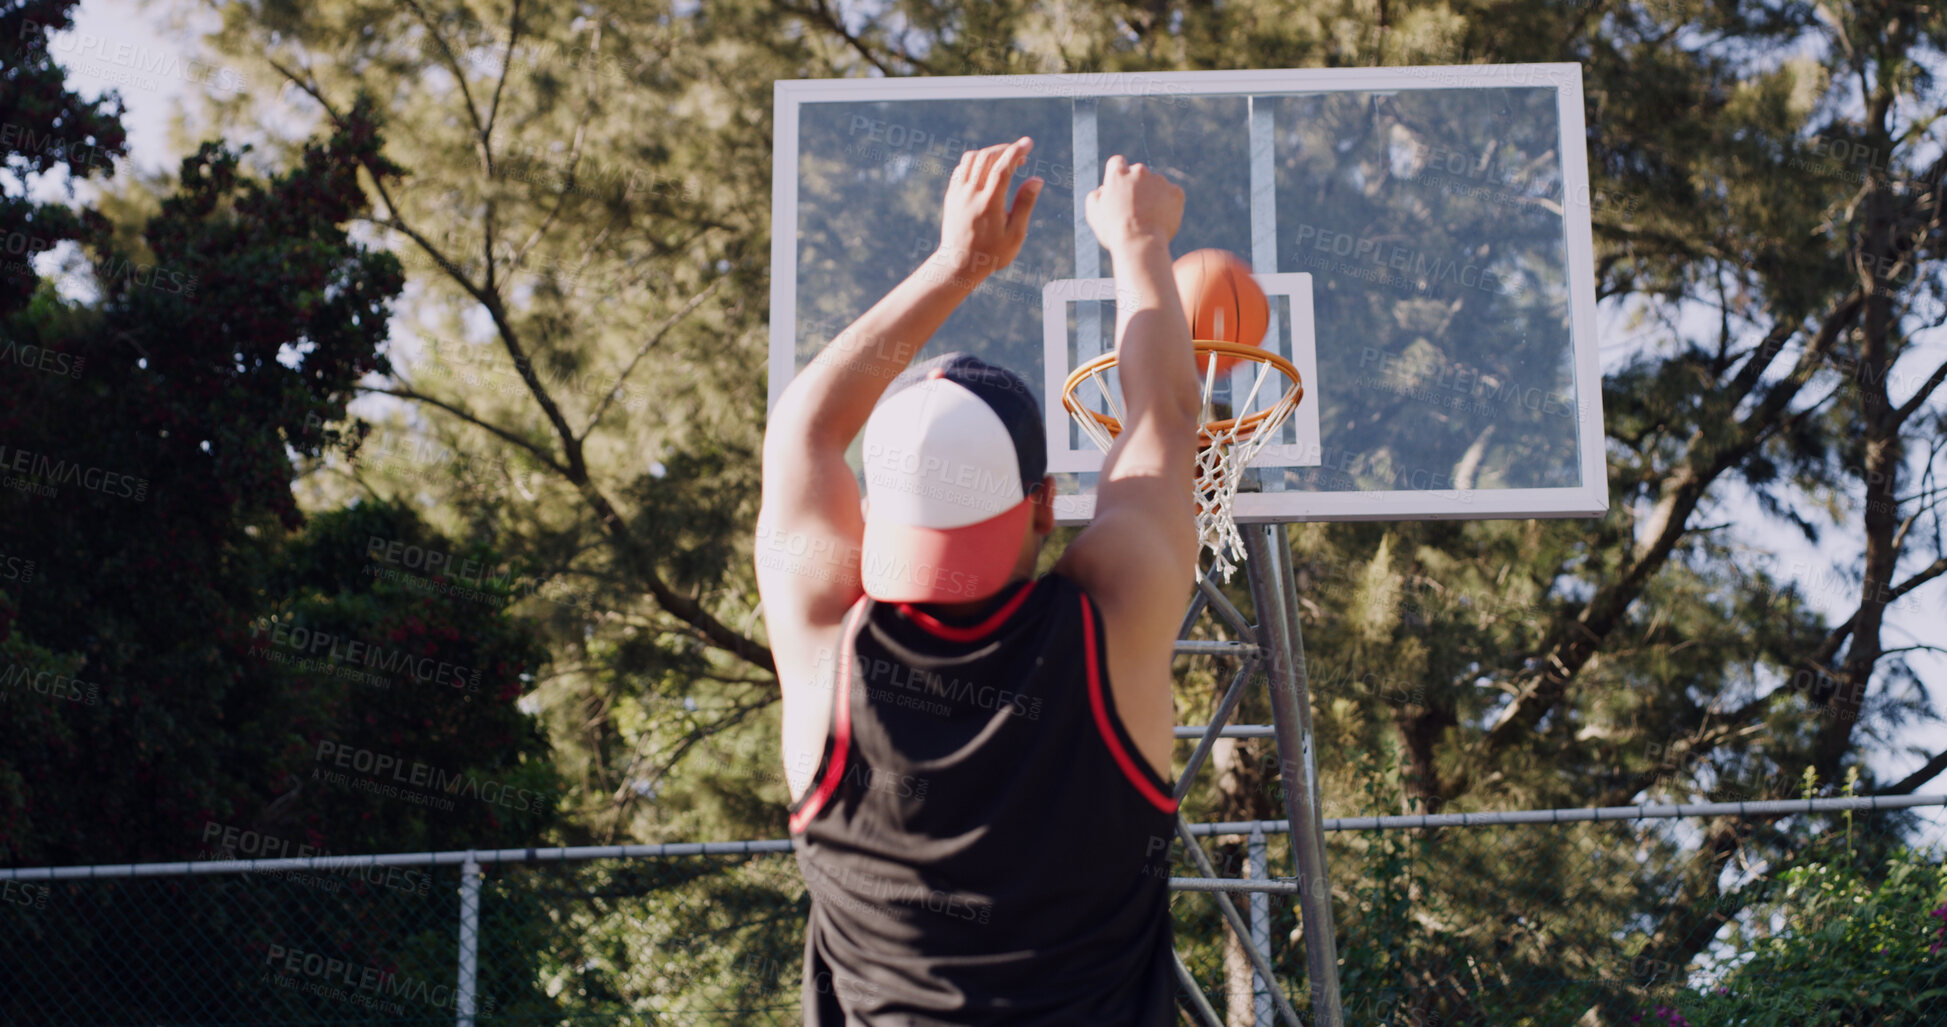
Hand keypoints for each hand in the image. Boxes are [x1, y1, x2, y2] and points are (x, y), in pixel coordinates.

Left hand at [933, 136, 1043, 283]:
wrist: (958, 265)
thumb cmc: (992, 253)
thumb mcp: (1015, 234)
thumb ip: (1025, 204)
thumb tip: (1037, 179)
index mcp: (989, 204)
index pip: (1003, 168)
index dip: (1016, 151)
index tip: (1029, 142)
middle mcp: (970, 195)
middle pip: (987, 157)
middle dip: (1005, 149)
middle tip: (1021, 155)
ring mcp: (958, 194)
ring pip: (972, 159)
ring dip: (990, 153)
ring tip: (1005, 160)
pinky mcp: (951, 195)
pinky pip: (961, 168)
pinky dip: (976, 161)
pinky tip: (988, 170)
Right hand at [1085, 155, 1182, 251]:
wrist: (1140, 243)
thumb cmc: (1114, 230)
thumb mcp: (1094, 213)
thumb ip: (1096, 196)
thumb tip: (1103, 190)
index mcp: (1118, 174)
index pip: (1117, 163)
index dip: (1118, 175)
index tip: (1120, 188)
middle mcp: (1140, 171)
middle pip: (1138, 173)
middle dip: (1137, 186)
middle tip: (1135, 208)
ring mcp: (1160, 181)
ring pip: (1156, 184)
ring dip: (1153, 195)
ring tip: (1148, 218)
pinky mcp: (1176, 192)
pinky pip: (1172, 195)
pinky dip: (1168, 204)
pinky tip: (1161, 218)